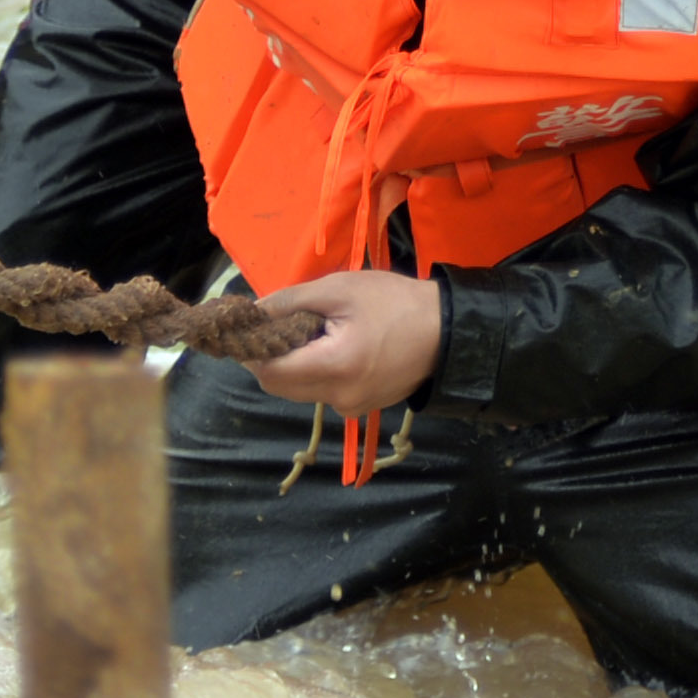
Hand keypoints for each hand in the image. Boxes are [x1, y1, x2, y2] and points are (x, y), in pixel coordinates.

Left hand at [243, 268, 443, 411]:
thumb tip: (252, 311)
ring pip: (300, 391)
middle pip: (280, 386)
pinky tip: (331, 345)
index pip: (269, 372)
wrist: (447, 331)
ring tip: (311, 330)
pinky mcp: (361, 408)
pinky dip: (315, 372)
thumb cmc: (394, 303)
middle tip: (280, 323)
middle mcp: (339, 399)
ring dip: (293, 364)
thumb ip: (290, 301)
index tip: (250, 326)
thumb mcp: (339, 289)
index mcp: (333, 369)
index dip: (252, 350)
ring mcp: (351, 408)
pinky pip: (323, 392)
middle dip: (271, 357)